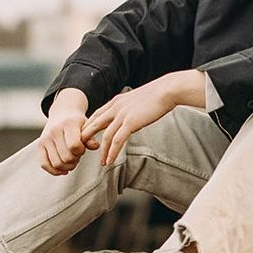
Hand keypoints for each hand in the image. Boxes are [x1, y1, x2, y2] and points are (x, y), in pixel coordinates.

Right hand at [38, 88, 98, 175]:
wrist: (62, 113)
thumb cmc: (77, 122)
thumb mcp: (86, 125)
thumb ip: (90, 137)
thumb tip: (96, 146)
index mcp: (68, 124)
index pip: (74, 145)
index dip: (80, 151)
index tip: (83, 148)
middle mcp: (54, 131)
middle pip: (66, 157)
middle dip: (75, 160)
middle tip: (78, 156)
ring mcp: (45, 138)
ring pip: (56, 163)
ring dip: (67, 167)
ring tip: (73, 161)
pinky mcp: (39, 145)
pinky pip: (44, 164)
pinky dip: (54, 171)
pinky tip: (64, 170)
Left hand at [81, 69, 205, 165]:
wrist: (167, 90)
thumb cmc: (157, 94)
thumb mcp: (136, 98)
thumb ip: (129, 107)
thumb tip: (129, 115)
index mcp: (117, 101)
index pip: (97, 114)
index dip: (90, 126)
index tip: (87, 137)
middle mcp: (116, 107)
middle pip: (95, 125)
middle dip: (88, 139)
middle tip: (85, 151)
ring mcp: (122, 115)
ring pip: (106, 136)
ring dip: (102, 151)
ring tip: (102, 162)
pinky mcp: (131, 122)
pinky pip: (117, 141)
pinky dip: (112, 152)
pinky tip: (110, 161)